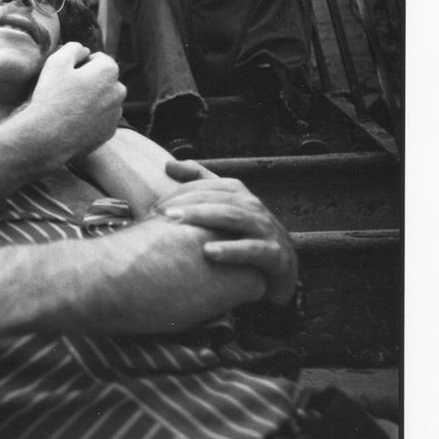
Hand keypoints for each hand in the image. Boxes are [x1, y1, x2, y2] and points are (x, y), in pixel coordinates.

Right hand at [22, 42, 125, 164]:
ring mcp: (116, 114)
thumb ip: (74, 48)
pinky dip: (92, 118)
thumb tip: (84, 50)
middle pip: (104, 80)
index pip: (99, 59)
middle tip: (67, 91)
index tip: (67, 75)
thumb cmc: (52, 96)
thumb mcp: (57, 61)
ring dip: (92, 100)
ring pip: (104, 100)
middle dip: (90, 82)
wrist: (48, 136)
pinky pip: (102, 119)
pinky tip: (74, 122)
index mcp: (109, 71)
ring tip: (69, 108)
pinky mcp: (109, 132)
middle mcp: (119, 91)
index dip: (81, 64)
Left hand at [152, 159, 297, 304]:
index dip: (182, 191)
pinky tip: (208, 252)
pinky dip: (231, 250)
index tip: (156, 205)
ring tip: (176, 223)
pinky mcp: (276, 256)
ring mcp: (268, 230)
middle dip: (188, 203)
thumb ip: (201, 183)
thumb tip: (168, 164)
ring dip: (204, 218)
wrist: (282, 274)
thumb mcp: (224, 208)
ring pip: (233, 217)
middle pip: (219, 198)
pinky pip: (253, 250)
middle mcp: (255, 208)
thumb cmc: (246, 237)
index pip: (210, 185)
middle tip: (160, 213)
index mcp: (241, 195)